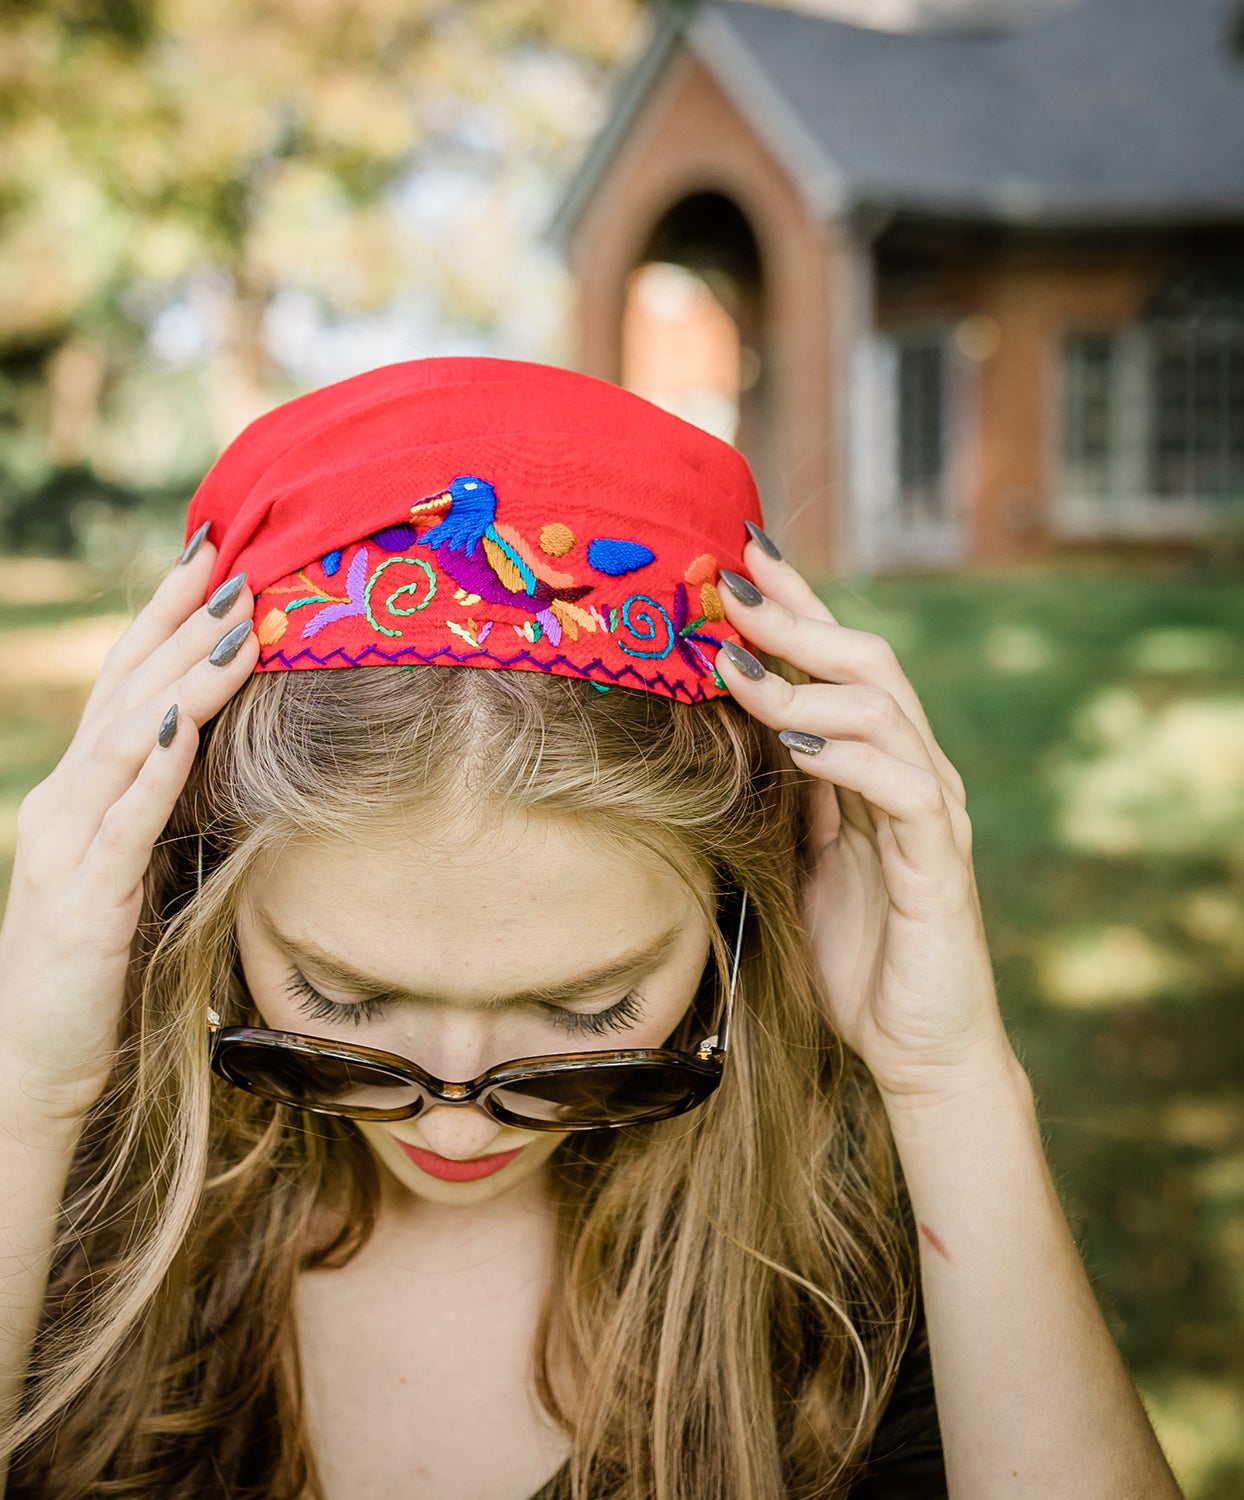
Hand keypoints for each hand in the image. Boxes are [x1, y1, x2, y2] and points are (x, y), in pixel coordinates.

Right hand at [0, 524, 256, 1116]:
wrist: (29, 1064)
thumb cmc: (91, 970)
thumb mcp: (128, 874)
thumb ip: (152, 814)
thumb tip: (208, 759)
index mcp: (75, 796)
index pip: (122, 687)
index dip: (164, 622)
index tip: (213, 564)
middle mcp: (60, 805)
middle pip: (122, 693)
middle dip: (181, 627)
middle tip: (234, 565)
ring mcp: (65, 849)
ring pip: (126, 741)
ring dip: (182, 681)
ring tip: (236, 627)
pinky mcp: (82, 902)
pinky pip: (121, 825)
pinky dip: (150, 772)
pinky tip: (179, 729)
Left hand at [714, 531, 1014, 1103]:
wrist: (917, 1047)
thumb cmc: (856, 953)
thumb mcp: (802, 858)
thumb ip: (786, 793)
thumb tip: (730, 728)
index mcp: (876, 766)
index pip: (838, 666)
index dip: (796, 608)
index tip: (739, 558)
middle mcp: (912, 773)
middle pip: (867, 664)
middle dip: (798, 620)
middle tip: (732, 584)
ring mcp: (932, 814)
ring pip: (886, 712)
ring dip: (806, 683)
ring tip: (736, 667)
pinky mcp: (940, 865)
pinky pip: (904, 791)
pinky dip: (851, 759)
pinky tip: (797, 744)